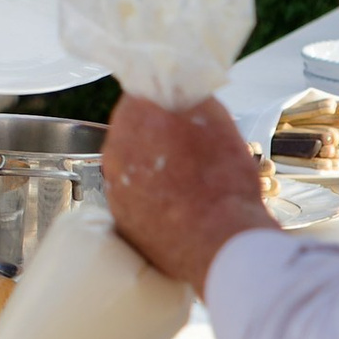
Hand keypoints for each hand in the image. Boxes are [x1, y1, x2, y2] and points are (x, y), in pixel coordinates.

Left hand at [101, 90, 268, 291]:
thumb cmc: (224, 182)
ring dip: (150, 166)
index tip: (176, 111)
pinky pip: (132, 196)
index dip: (159, 102)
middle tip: (185, 146)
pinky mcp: (121, 220)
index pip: (139, 96)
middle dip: (154, 135)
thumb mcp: (219, 123)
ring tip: (185, 179)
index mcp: (136, 120)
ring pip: (130, 165)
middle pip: (131, 131)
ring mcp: (114, 188)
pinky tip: (176, 203)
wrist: (221, 244)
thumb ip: (193, 100)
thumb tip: (184, 93)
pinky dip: (149, 196)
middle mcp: (115, 152)